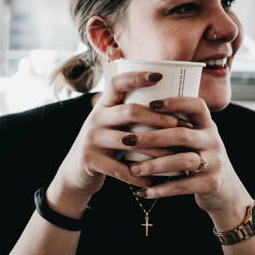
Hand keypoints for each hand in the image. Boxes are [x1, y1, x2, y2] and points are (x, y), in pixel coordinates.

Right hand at [48, 71, 183, 214]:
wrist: (76, 171)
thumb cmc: (107, 144)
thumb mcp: (113, 124)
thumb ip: (132, 114)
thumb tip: (173, 103)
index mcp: (103, 105)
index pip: (118, 83)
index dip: (137, 77)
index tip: (159, 75)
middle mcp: (95, 118)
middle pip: (129, 111)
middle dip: (157, 118)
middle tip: (178, 124)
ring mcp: (91, 139)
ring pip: (129, 141)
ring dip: (155, 150)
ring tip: (175, 155)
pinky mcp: (90, 160)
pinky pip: (121, 169)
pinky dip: (140, 176)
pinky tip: (155, 180)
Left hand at [125, 96, 251, 227]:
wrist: (226, 191)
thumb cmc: (199, 158)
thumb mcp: (196, 139)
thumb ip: (176, 127)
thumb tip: (136, 112)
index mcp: (207, 125)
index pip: (196, 106)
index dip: (175, 102)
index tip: (151, 104)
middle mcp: (213, 141)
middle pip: (182, 134)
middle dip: (152, 137)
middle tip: (127, 140)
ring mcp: (215, 162)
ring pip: (182, 161)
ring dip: (154, 165)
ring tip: (133, 169)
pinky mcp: (212, 184)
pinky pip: (183, 186)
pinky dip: (161, 189)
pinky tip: (143, 191)